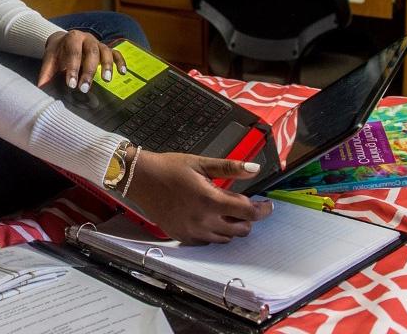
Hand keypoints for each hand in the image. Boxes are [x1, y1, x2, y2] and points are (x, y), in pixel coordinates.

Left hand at [38, 30, 126, 92]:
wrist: (64, 40)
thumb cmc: (58, 51)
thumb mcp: (50, 58)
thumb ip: (46, 72)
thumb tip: (41, 88)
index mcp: (72, 38)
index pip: (73, 53)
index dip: (73, 69)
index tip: (71, 85)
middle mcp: (87, 38)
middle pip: (91, 53)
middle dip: (89, 71)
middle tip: (85, 88)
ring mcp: (98, 43)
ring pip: (106, 51)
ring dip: (107, 65)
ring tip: (106, 80)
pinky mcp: (106, 49)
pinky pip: (116, 53)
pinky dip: (121, 62)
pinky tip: (122, 72)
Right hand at [124, 149, 272, 244]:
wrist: (140, 179)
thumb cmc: (169, 168)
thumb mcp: (201, 163)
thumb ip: (230, 168)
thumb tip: (255, 168)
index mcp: (210, 200)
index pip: (248, 212)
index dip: (262, 210)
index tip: (266, 206)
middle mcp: (203, 220)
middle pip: (240, 230)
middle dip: (247, 219)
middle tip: (243, 206)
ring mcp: (192, 231)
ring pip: (225, 239)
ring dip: (231, 228)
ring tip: (225, 212)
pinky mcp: (182, 236)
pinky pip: (207, 242)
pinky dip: (214, 233)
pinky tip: (209, 219)